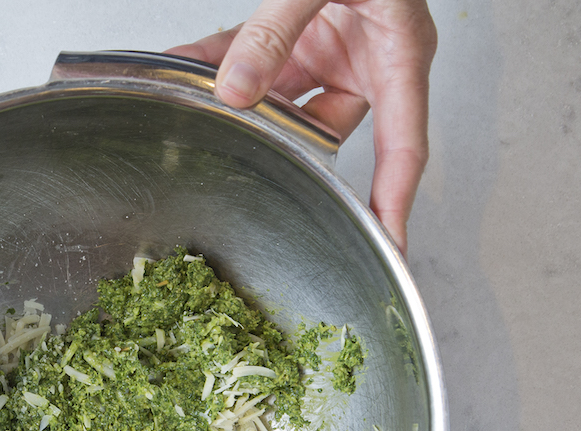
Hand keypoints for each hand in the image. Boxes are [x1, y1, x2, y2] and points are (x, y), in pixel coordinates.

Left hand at [168, 0, 436, 252]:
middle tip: (239, 162)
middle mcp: (367, 60)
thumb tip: (234, 91)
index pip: (403, 151)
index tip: (385, 250)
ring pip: (281, 97)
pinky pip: (253, 56)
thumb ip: (278, 30)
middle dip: (280, 143)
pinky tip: (177, 73)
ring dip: (237, 103)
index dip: (391, 206)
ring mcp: (331, 47)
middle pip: (326, 129)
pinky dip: (216, 64)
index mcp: (399, 57)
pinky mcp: (299, 33)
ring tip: (191, 115)